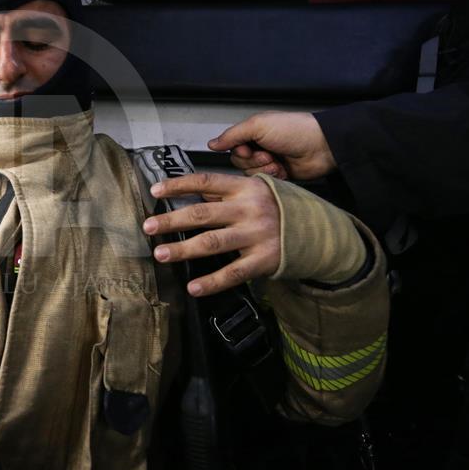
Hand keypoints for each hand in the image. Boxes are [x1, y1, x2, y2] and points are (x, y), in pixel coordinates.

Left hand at [142, 173, 279, 295]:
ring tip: (161, 254)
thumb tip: (192, 195)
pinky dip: (212, 282)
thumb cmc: (279, 208)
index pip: (205, 182)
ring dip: (183, 249)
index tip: (155, 190)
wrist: (320, 232)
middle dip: (172, 220)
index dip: (178, 185)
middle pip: (203, 214)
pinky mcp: (263, 260)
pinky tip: (193, 287)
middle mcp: (249, 210)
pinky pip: (233, 273)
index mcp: (244, 188)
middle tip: (148, 226)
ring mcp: (256, 236)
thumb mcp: (257, 190)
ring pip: (213, 243)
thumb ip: (227, 193)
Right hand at [208, 112, 336, 179]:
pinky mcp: (279, 175)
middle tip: (268, 154)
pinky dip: (273, 177)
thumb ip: (232, 135)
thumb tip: (212, 143)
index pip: (232, 147)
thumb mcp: (258, 125)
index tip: (249, 148)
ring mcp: (269, 162)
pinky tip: (283, 170)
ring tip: (277, 162)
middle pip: (240, 163)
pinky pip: (265, 182)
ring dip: (264, 169)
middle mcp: (260, 147)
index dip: (239, 151)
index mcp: (253, 133)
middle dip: (254, 161)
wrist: (322, 146)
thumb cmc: (295, 130)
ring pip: (252, 174)